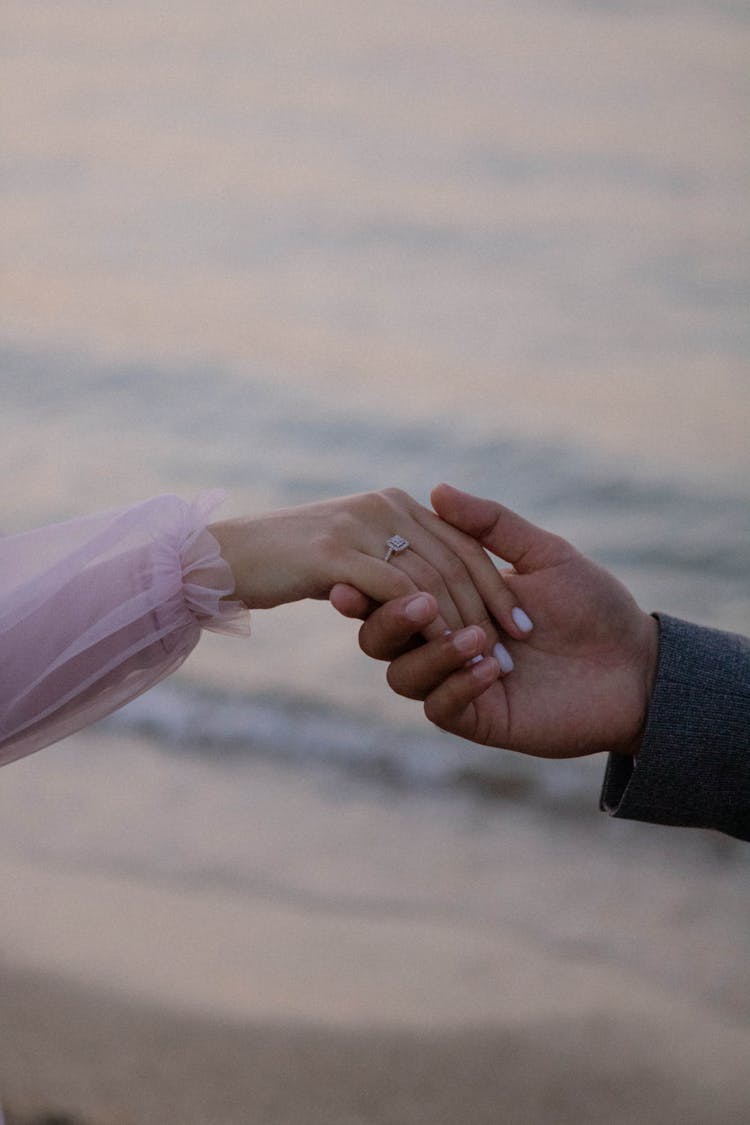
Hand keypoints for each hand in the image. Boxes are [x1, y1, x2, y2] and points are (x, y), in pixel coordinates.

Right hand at [209, 489, 532, 640]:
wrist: (216, 556)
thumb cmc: (277, 557)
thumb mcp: (345, 548)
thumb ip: (391, 554)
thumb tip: (431, 584)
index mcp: (392, 504)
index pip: (461, 542)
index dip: (495, 583)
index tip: (520, 624)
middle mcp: (383, 507)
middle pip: (456, 559)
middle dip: (491, 606)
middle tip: (515, 647)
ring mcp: (359, 528)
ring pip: (432, 575)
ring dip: (464, 618)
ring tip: (487, 652)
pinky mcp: (336, 555)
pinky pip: (396, 588)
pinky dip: (426, 617)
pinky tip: (443, 646)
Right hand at [331, 484, 658, 758]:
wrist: (635, 666)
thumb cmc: (593, 605)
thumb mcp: (543, 555)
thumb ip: (490, 524)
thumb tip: (437, 488)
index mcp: (450, 601)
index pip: (391, 591)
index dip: (367, 585)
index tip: (354, 575)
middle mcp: (442, 641)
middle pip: (378, 637)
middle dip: (388, 620)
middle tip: (419, 604)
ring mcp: (456, 681)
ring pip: (402, 675)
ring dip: (430, 653)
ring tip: (478, 636)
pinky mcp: (477, 718)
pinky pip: (441, 706)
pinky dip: (458, 684)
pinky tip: (493, 669)